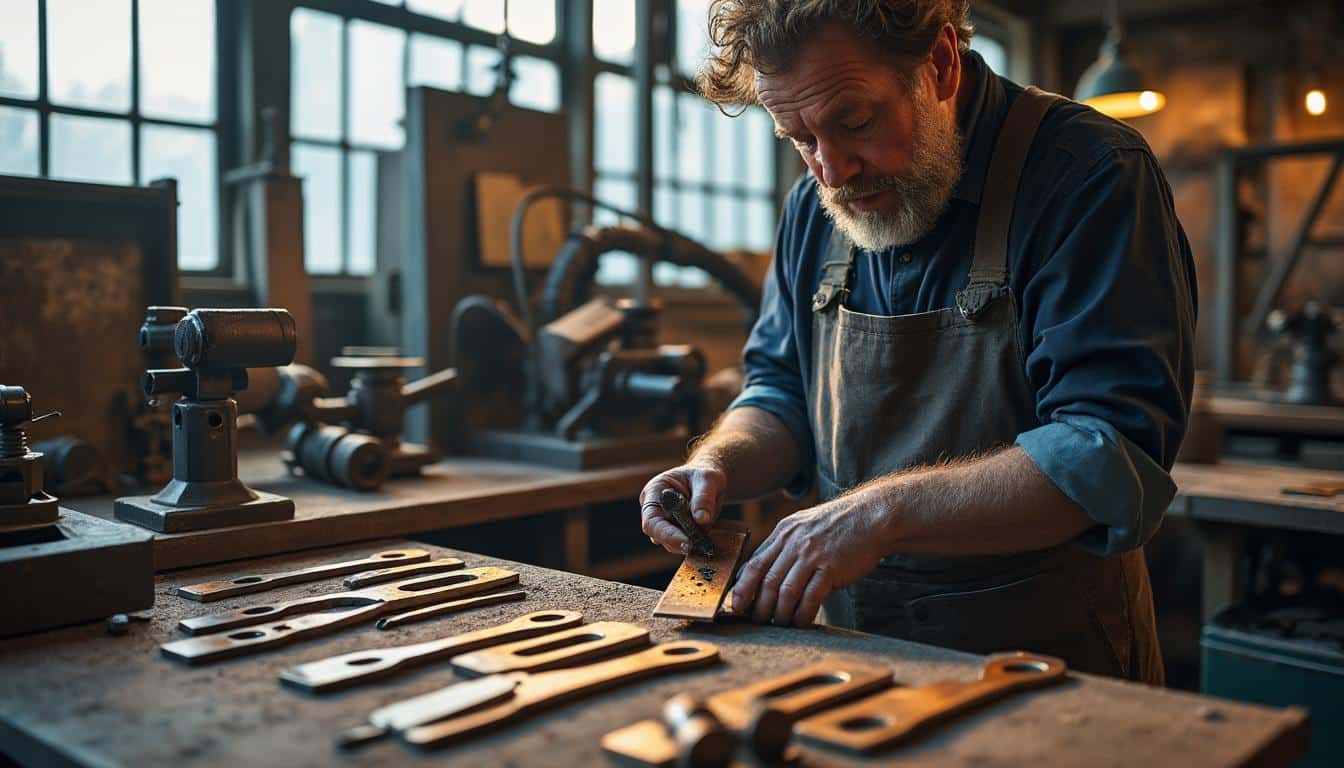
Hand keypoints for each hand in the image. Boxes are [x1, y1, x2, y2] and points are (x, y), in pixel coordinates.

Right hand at [639, 463, 725, 554]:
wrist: (708, 481)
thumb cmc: (703, 474)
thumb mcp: (707, 479)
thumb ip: (704, 497)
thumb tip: (702, 519)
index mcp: (654, 492)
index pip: (652, 519)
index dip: (667, 534)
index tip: (687, 542)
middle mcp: (654, 509)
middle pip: (657, 535)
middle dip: (677, 542)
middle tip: (698, 545)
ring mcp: (664, 522)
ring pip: (669, 543)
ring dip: (686, 544)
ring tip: (704, 539)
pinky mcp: (675, 531)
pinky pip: (681, 543)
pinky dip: (692, 544)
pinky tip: (704, 541)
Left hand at [728, 497, 887, 626]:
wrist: (871, 517)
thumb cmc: (838, 526)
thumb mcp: (804, 527)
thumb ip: (784, 546)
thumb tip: (765, 573)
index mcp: (783, 533)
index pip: (754, 564)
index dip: (742, 588)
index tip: (736, 606)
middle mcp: (794, 543)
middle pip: (767, 581)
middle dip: (759, 606)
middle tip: (757, 622)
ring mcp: (812, 555)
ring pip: (786, 591)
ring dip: (780, 613)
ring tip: (779, 625)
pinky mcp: (830, 567)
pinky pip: (810, 596)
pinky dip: (803, 613)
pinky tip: (800, 622)